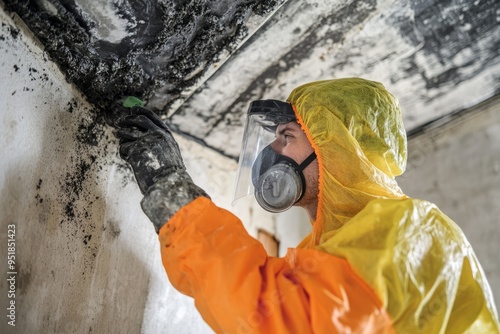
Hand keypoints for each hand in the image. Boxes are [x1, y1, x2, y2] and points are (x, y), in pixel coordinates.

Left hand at [113, 104, 208, 231]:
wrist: (169, 184)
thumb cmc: (169, 174)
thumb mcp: (169, 153)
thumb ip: (159, 142)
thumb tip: (142, 134)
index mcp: (166, 135)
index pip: (152, 117)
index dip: (141, 111)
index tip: (133, 109)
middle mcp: (157, 134)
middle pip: (138, 119)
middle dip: (127, 119)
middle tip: (119, 122)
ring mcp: (147, 141)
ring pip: (127, 132)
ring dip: (121, 135)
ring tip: (120, 139)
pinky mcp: (136, 149)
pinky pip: (124, 147)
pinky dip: (124, 153)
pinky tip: (130, 160)